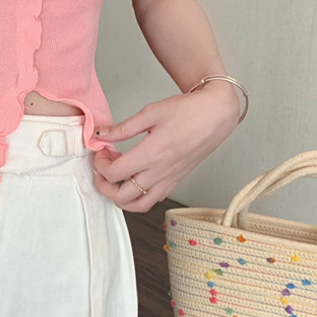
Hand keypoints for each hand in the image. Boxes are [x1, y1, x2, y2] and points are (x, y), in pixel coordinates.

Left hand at [91, 83, 239, 212]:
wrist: (216, 114)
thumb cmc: (188, 111)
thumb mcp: (150, 113)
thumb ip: (123, 128)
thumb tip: (100, 134)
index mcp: (152, 154)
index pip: (114, 173)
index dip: (100, 164)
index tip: (101, 152)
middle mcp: (160, 172)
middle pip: (122, 197)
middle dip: (104, 186)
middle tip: (101, 170)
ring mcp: (170, 179)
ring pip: (138, 205)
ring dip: (120, 198)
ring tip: (115, 180)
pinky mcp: (176, 181)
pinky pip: (154, 199)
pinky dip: (138, 197)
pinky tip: (134, 179)